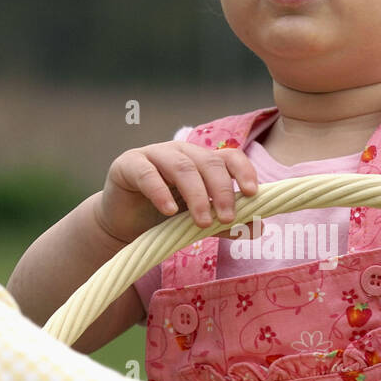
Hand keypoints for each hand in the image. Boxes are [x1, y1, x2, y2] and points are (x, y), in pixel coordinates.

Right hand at [97, 141, 260, 243]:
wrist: (123, 226)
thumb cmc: (163, 219)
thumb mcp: (197, 221)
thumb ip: (224, 223)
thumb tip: (257, 228)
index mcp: (201, 161)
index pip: (229, 157)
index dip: (243, 171)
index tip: (252, 194)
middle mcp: (181, 152)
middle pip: (208, 162)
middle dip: (221, 190)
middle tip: (227, 217)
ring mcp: (154, 154)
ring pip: (182, 167)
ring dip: (196, 195)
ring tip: (202, 222)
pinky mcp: (128, 165)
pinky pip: (147, 174)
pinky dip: (160, 192)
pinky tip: (169, 211)